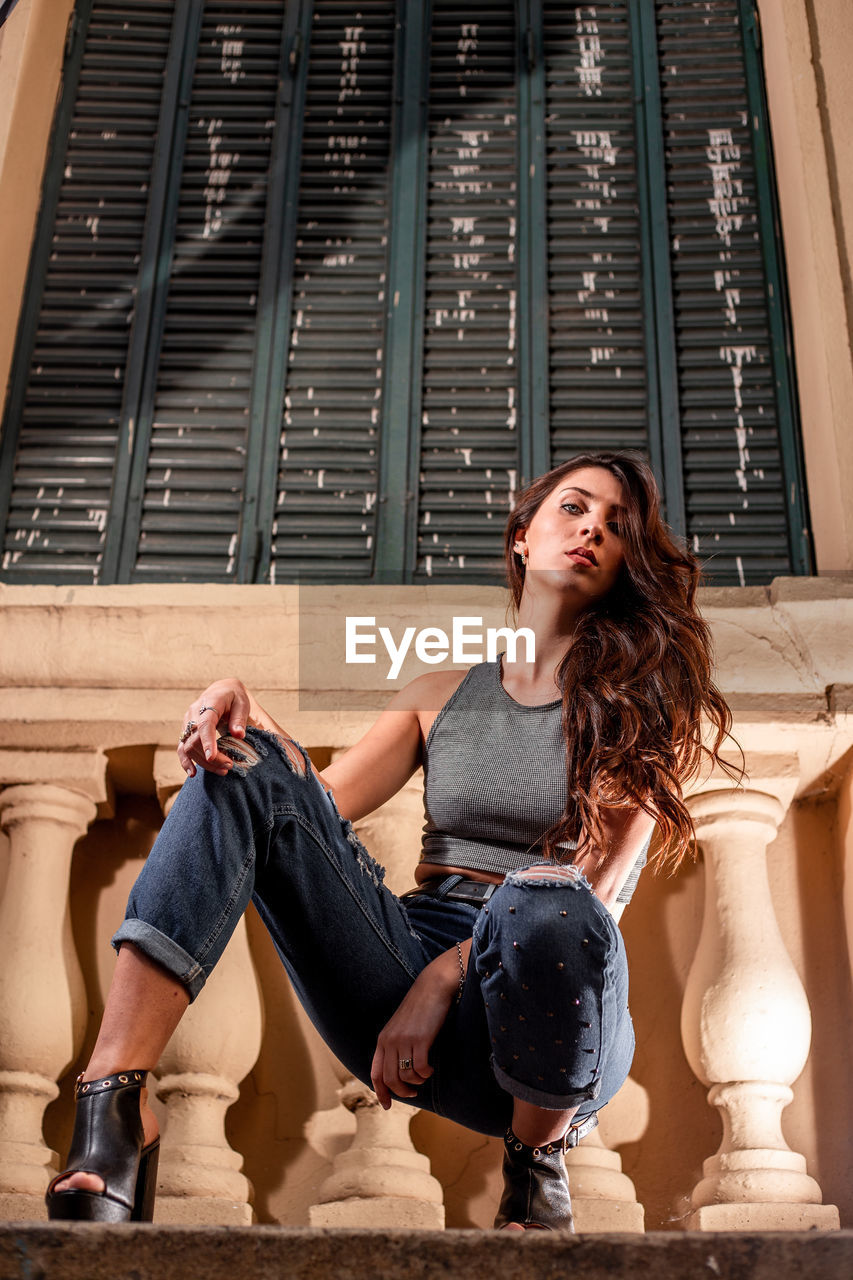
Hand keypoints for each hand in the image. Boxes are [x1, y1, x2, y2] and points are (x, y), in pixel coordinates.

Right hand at [177, 678, 252, 776]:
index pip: (205, 724)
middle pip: (195, 739)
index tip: (212, 757)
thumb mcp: (242, 703)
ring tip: (223, 771)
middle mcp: (194, 712)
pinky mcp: (185, 731)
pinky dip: (185, 761)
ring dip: (203, 762)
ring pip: (188, 746)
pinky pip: (181, 748)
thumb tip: (239, 735)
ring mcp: (187, 722)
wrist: (220, 691)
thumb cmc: (233, 697)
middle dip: (211, 756)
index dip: (207, 741)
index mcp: (209, 703)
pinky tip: (192, 773)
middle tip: (229, 766)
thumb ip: (239, 719)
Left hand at [370, 954, 458, 1108]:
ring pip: (405, 1076)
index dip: (380, 1092)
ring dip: (416, 1082)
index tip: (387, 1106)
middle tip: (413, 1094)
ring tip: (424, 1076)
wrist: (433, 987)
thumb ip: (396, 1045)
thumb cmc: (421, 1007)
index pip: (375, 1073)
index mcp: (383, 1039)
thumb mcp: (401, 1027)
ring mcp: (404, 1040)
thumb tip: (399, 1071)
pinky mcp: (420, 1040)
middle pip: (389, 1079)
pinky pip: (420, 1069)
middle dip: (401, 1092)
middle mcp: (390, 1041)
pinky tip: (431, 1068)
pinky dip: (426, 1074)